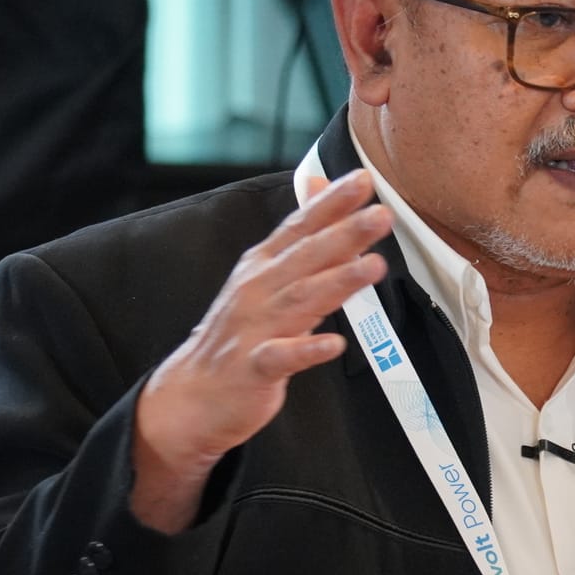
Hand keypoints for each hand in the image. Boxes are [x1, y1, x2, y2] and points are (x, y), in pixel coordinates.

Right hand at [131, 170, 391, 530]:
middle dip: (344, 234)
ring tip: (374, 267)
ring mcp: (254, 328)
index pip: (300, 227)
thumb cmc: (239, 334)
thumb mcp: (265, 278)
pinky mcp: (254, 368)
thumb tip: (319, 186)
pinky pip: (283, 356)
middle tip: (379, 215)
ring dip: (338, 281)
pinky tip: (334, 343)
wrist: (194, 393)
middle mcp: (258, 291)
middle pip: (306, 257)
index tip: (361, 181)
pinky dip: (307, 349)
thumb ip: (299, 237)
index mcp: (262, 267)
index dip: (330, 203)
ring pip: (300, 299)